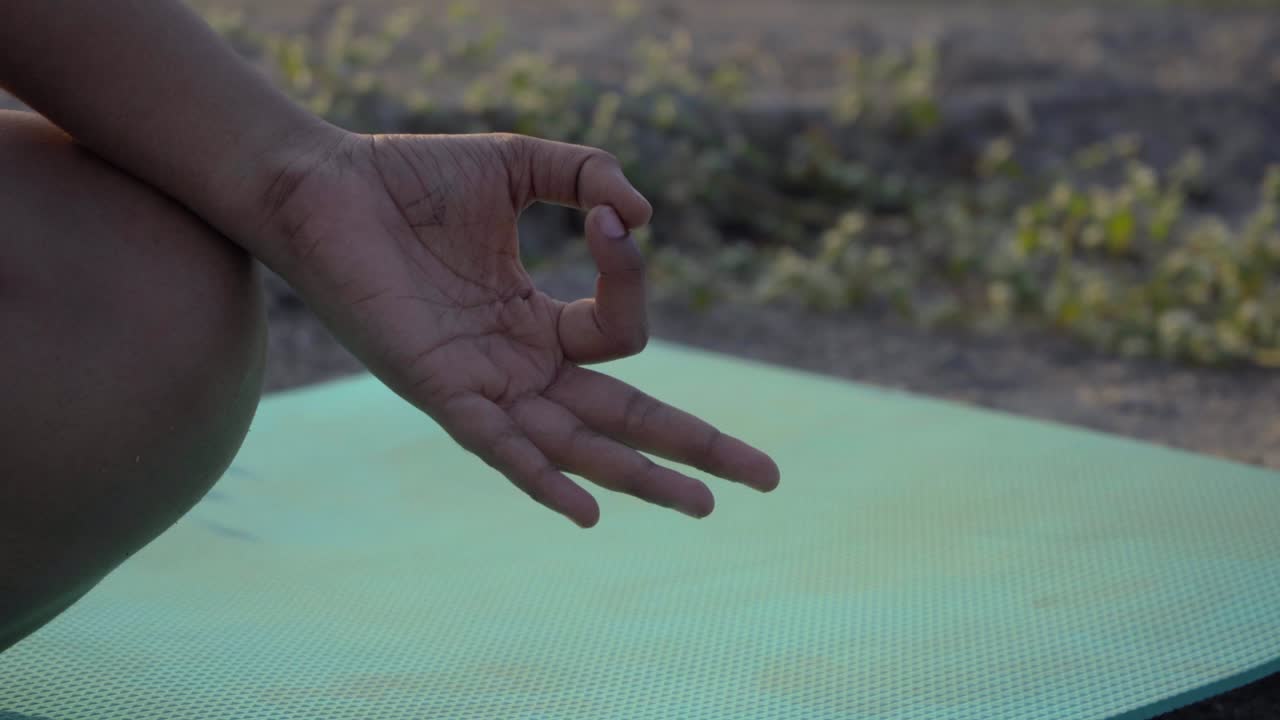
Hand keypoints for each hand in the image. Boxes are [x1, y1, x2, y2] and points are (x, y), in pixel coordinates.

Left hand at [258, 131, 779, 527]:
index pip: (618, 332)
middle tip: (765, 477)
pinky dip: (541, 476)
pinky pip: (498, 444)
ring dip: (641, 476)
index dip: (631, 276)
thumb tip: (643, 217)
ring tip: (703, 504)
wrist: (319, 185)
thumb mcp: (520, 167)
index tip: (611, 217)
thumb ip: (588, 175)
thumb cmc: (408, 179)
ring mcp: (480, 385)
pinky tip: (589, 510)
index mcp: (534, 322)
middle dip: (695, 448)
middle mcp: (514, 367)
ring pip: (576, 446)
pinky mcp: (437, 387)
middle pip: (623, 421)